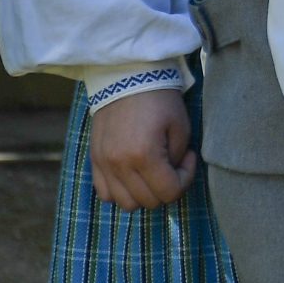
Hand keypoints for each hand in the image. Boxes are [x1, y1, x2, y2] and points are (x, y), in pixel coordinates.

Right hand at [88, 87, 197, 210]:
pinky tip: (134, 175)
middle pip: (148, 202)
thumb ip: (177, 159)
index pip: (169, 193)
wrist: (127, 78)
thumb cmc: (159, 100)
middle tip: (173, 163)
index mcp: (144, 155)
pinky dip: (121, 192)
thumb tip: (171, 175)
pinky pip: (106, 194)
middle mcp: (119, 165)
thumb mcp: (180, 127)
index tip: (188, 157)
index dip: (185, 179)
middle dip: (167, 187)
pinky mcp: (94, 161)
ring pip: (126, 204)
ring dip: (144, 194)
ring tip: (153, 172)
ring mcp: (103, 165)